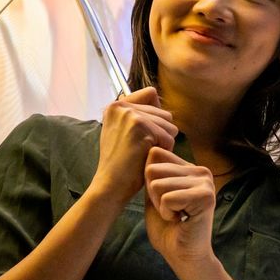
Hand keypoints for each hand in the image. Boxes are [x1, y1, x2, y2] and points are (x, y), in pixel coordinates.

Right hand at [87, 87, 177, 207]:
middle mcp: (121, 105)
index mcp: (115, 105)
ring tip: (143, 154)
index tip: (142, 136)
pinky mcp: (141, 127)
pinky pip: (169, 138)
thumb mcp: (121, 131)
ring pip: (169, 125)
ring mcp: (130, 114)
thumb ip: (135, 112)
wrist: (110, 186)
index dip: (155, 117)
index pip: (151, 94)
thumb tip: (154, 94)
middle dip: (160, 134)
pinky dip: (163, 152)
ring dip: (163, 143)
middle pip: (164, 113)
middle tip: (140, 150)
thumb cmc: (121, 164)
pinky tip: (145, 159)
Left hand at [144, 147, 216, 271]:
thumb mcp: (153, 194)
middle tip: (169, 209)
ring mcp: (205, 181)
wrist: (182, 255)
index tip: (162, 198)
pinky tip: (180, 219)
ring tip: (175, 214)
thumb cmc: (167, 228)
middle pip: (153, 169)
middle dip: (153, 193)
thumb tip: (148, 150)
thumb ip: (152, 174)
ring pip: (158, 184)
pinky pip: (167, 198)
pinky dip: (167, 212)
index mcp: (188, 168)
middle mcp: (199, 171)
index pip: (155, 154)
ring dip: (160, 205)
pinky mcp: (206, 196)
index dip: (149, 180)